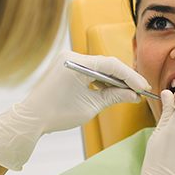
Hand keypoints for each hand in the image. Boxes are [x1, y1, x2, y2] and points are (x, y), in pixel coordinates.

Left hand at [0, 50, 149, 169]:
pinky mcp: (65, 67)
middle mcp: (71, 56)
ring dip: (113, 80)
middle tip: (140, 90)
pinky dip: (100, 80)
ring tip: (128, 93)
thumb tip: (133, 95)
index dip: (130, 76)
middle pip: (106, 64)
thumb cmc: (57, 113)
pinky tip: (112, 91)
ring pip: (98, 67)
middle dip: (123, 78)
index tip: (143, 87)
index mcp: (76, 63)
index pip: (111, 65)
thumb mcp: (91, 106)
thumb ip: (114, 97)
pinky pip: (88, 71)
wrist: (31, 118)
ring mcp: (67, 61)